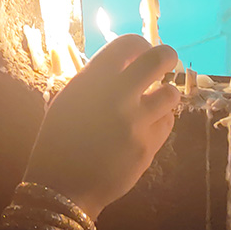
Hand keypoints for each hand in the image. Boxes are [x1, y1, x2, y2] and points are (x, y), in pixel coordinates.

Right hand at [22, 35, 178, 220]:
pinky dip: (160, 120)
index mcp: (92, 80)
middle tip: (162, 63)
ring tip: (154, 100)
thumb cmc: (60, 140)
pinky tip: (146, 125)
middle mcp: (116, 96)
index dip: (139, 45)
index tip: (139, 53)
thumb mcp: (69, 101)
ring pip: (170, 93)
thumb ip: (96, 79)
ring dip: (164, 94)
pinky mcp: (148, 147)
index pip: (129, 43)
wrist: (63, 186)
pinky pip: (167, 123)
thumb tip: (126, 62)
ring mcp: (135, 122)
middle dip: (165, 57)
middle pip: (159, 59)